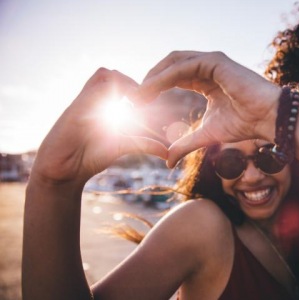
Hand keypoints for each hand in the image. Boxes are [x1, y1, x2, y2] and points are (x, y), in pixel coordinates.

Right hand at [31, 68, 167, 186]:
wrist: (63, 171)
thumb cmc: (89, 156)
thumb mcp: (122, 146)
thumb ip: (143, 144)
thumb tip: (167, 152)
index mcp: (102, 103)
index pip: (121, 81)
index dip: (137, 88)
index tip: (149, 106)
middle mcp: (92, 98)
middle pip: (113, 73)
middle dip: (133, 85)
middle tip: (144, 104)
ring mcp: (83, 101)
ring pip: (104, 74)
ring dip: (123, 86)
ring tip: (135, 106)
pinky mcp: (75, 109)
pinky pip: (94, 90)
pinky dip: (111, 95)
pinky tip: (123, 112)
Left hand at [136, 51, 281, 166]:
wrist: (268, 120)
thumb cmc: (244, 125)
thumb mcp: (206, 135)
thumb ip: (186, 144)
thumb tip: (166, 161)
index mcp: (205, 80)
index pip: (173, 77)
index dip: (154, 88)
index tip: (136, 103)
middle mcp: (207, 67)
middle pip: (169, 66)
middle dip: (148, 80)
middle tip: (131, 98)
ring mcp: (212, 61)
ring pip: (173, 63)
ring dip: (152, 77)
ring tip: (137, 95)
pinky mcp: (216, 61)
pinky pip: (183, 66)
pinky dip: (165, 76)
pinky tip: (152, 89)